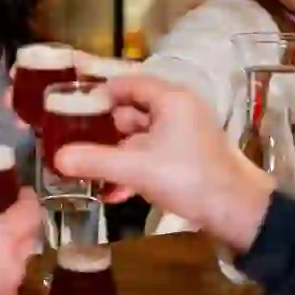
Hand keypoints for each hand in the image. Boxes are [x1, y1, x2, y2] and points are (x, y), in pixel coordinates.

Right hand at [0, 188, 41, 294]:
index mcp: (2, 236)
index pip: (32, 213)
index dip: (29, 200)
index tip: (22, 194)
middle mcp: (13, 265)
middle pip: (29, 240)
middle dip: (20, 228)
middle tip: (3, 219)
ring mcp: (7, 291)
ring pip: (17, 266)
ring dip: (8, 255)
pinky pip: (4, 287)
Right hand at [54, 75, 274, 251]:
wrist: (238, 212)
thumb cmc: (189, 178)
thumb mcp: (137, 168)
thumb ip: (96, 160)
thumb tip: (57, 158)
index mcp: (170, 98)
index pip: (127, 82)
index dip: (98, 91)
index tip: (70, 103)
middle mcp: (177, 109)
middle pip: (130, 109)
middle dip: (103, 127)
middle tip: (71, 137)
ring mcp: (182, 133)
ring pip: (138, 135)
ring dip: (115, 153)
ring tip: (87, 169)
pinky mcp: (185, 156)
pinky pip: (150, 154)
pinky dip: (132, 167)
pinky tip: (114, 192)